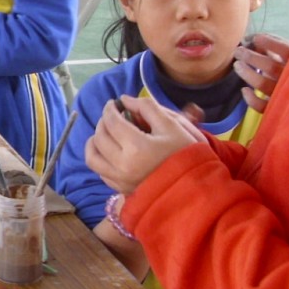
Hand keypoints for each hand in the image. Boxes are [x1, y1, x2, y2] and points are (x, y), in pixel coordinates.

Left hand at [84, 95, 206, 195]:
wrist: (196, 185)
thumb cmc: (187, 153)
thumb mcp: (172, 125)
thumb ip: (147, 107)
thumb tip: (125, 99)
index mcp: (137, 147)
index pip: (112, 122)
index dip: (109, 109)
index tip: (113, 103)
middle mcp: (123, 165)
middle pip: (100, 137)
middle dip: (103, 122)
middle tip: (113, 115)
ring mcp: (120, 180)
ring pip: (92, 157)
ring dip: (94, 141)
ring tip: (106, 133)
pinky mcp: (121, 189)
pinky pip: (100, 171)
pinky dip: (100, 158)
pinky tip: (111, 151)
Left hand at [235, 32, 288, 112]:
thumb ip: (279, 50)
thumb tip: (256, 39)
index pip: (285, 50)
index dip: (269, 42)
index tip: (255, 38)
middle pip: (269, 66)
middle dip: (251, 57)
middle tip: (238, 51)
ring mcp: (286, 95)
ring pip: (262, 84)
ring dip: (247, 73)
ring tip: (237, 65)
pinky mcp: (279, 109)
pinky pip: (262, 106)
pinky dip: (251, 99)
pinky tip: (244, 90)